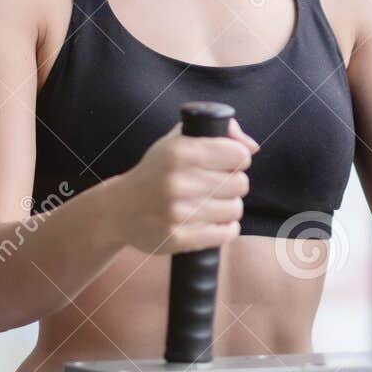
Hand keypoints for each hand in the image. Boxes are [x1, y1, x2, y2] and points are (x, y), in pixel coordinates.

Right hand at [109, 117, 259, 255]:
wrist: (118, 209)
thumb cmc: (155, 172)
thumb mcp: (177, 141)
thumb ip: (218, 133)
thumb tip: (253, 147)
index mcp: (179, 152)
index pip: (239, 155)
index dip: (237, 159)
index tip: (226, 164)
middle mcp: (178, 181)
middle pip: (240, 184)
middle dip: (233, 185)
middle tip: (215, 187)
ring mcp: (177, 212)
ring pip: (235, 210)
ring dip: (228, 208)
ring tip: (210, 204)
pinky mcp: (178, 238)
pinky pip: (226, 234)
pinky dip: (225, 229)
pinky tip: (211, 222)